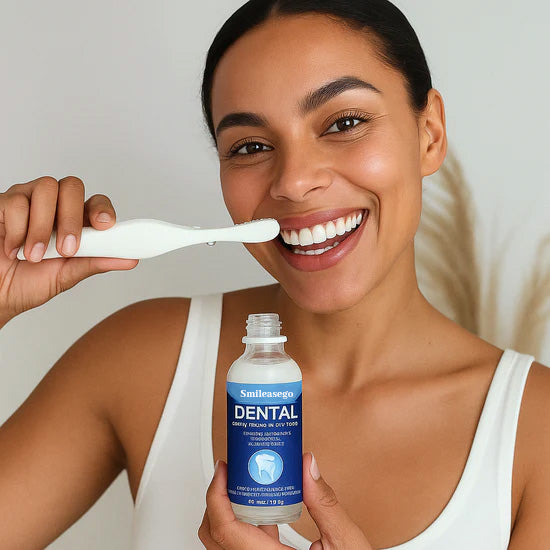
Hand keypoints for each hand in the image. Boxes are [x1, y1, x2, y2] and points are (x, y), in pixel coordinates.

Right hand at [0, 176, 138, 324]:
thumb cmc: (27, 281)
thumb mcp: (67, 276)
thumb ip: (96, 262)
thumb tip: (131, 259)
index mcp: (74, 221)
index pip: (95, 202)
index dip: (102, 209)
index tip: (105, 226)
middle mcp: (52, 206)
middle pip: (72, 187)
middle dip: (72, 217)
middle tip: (67, 249)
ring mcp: (27, 201)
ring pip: (46, 188)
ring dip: (43, 226)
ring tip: (33, 256)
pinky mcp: (3, 204)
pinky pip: (16, 201)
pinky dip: (18, 229)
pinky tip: (13, 248)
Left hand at [198, 452, 373, 549]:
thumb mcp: (344, 542)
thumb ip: (324, 503)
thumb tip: (307, 467)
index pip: (225, 530)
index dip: (216, 495)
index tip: (223, 470)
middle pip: (215, 535)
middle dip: (218, 499)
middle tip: (231, 472)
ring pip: (224, 543)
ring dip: (228, 511)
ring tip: (244, 483)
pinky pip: (241, 547)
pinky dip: (244, 524)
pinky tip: (262, 507)